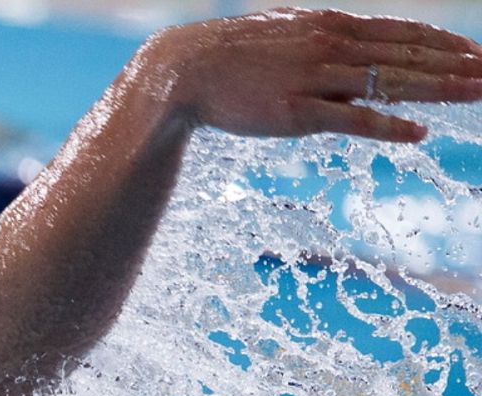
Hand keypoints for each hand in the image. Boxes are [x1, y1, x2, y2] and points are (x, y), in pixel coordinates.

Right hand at [139, 8, 481, 141]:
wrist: (183, 71)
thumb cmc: (232, 57)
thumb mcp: (287, 36)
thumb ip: (325, 42)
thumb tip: (354, 50)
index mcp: (330, 25)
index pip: (402, 32)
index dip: (446, 43)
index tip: (478, 54)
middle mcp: (330, 46)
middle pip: (408, 55)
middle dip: (458, 64)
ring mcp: (314, 78)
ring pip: (390, 82)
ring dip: (440, 89)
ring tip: (478, 93)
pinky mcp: (295, 112)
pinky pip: (351, 119)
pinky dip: (388, 124)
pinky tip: (419, 132)